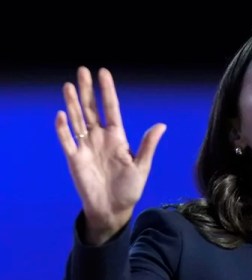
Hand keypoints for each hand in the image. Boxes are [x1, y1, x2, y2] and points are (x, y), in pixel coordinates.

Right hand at [55, 67, 165, 243]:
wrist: (113, 209)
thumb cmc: (129, 189)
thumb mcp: (142, 166)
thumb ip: (148, 145)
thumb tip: (162, 125)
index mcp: (117, 137)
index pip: (111, 109)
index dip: (107, 91)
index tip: (103, 73)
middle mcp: (99, 138)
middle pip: (91, 109)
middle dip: (87, 90)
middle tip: (82, 70)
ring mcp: (85, 147)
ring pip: (77, 120)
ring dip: (72, 103)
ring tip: (68, 85)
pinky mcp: (74, 158)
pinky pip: (66, 140)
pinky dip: (62, 128)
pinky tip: (61, 114)